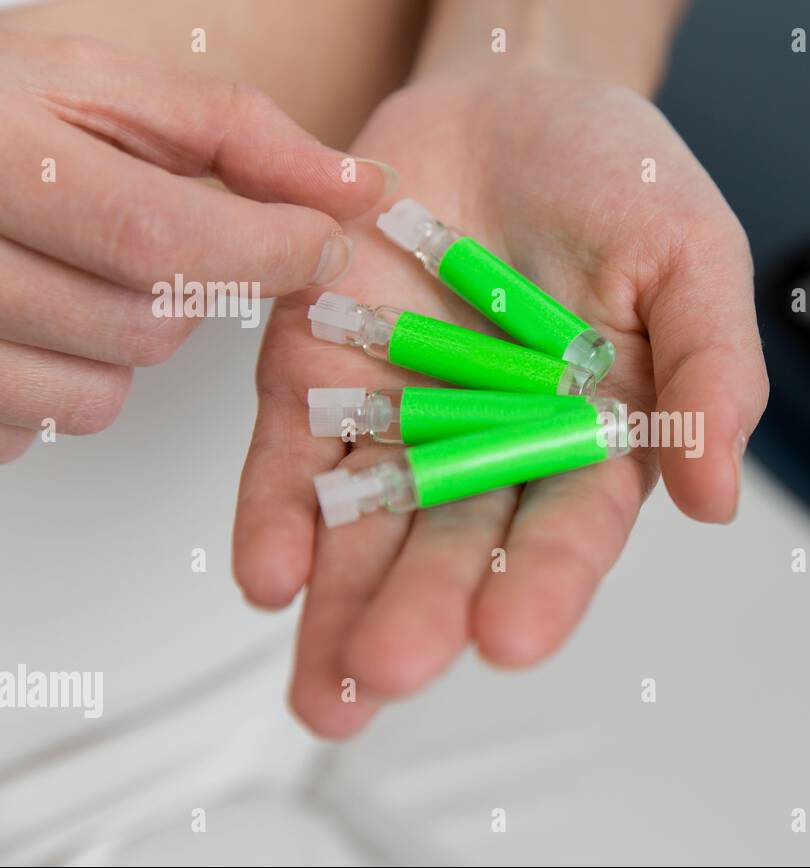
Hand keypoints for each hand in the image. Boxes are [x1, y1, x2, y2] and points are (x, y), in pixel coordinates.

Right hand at [0, 32, 389, 460]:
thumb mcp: (110, 89)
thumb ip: (242, 135)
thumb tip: (364, 190)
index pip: (161, 240)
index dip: (265, 253)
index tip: (316, 243)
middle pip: (142, 329)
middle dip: (187, 296)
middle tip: (153, 242)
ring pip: (97, 397)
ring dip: (124, 347)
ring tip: (84, 277)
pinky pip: (37, 428)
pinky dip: (61, 384)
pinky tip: (38, 320)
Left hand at [233, 67, 768, 736]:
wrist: (514, 102)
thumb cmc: (618, 179)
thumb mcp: (691, 255)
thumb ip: (709, 369)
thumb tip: (716, 497)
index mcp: (595, 438)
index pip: (570, 524)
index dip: (542, 581)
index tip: (509, 637)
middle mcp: (497, 448)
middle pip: (457, 543)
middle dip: (421, 611)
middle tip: (385, 672)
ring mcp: (406, 416)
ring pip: (370, 525)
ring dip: (341, 601)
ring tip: (324, 688)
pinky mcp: (324, 374)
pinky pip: (295, 452)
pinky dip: (279, 512)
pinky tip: (272, 575)